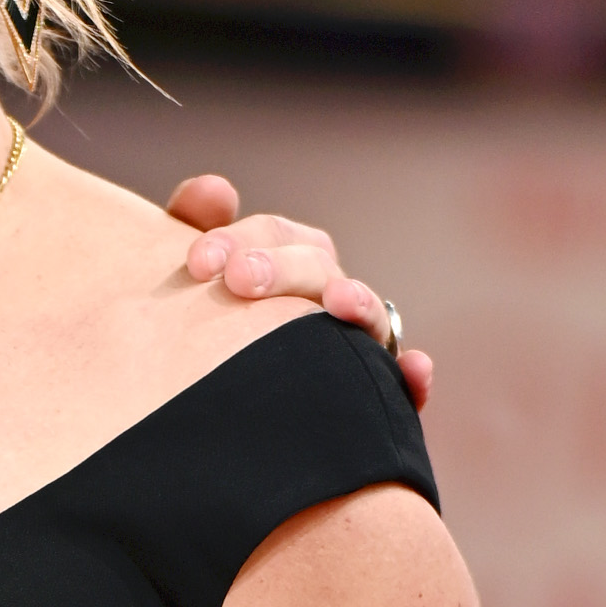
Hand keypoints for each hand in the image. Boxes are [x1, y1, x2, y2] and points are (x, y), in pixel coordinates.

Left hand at [164, 174, 433, 413]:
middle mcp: (323, 296)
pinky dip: (413, 378)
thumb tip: (212, 188)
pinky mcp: (372, 396)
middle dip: (281, 267)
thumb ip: (193, 228)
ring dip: (359, 303)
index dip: (236, 238)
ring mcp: (352, 343)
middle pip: (316, 267)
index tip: (198, 261)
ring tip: (339, 302)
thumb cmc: (199, 335)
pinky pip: (400, 388)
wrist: (212, 418)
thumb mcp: (191, 283)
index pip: (271, 234)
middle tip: (239, 279)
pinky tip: (414, 369)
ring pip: (367, 316)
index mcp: (282, 261)